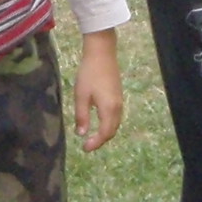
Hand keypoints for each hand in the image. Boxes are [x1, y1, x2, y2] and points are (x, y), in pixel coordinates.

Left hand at [73, 29, 123, 151]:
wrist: (102, 54)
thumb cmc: (89, 74)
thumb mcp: (81, 96)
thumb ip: (82, 116)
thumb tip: (81, 134)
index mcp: (109, 109)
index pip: (105, 133)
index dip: (96, 143)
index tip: (84, 148)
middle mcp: (117, 107)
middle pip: (112, 131)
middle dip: (101, 140)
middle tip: (87, 145)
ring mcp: (120, 101)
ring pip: (115, 124)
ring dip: (106, 132)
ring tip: (92, 136)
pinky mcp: (118, 96)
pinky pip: (116, 116)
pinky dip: (108, 124)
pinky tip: (99, 122)